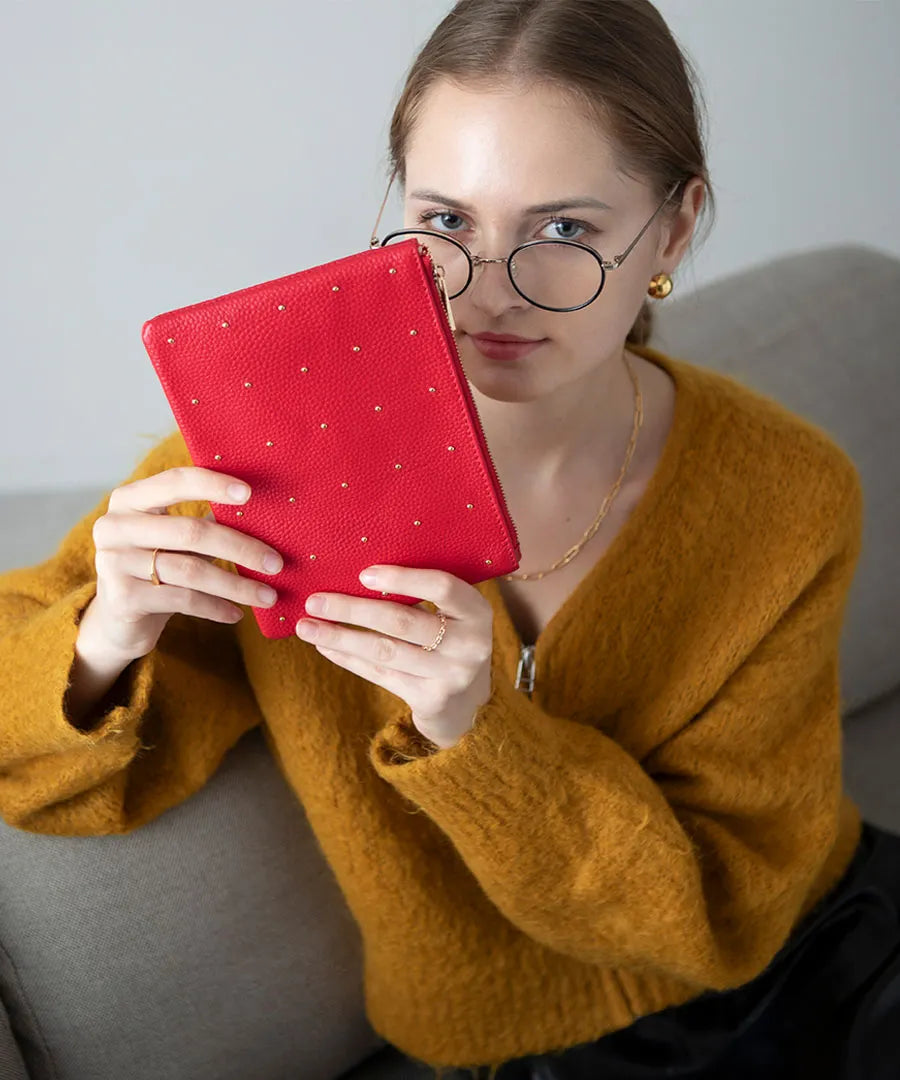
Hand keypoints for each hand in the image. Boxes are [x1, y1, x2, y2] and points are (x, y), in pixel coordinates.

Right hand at [87, 466, 284, 659]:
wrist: (119, 618)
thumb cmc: (157, 566)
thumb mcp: (175, 539)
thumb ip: (205, 521)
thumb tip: (263, 512)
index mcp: (129, 499)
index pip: (174, 481)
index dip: (213, 485)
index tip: (249, 493)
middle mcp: (114, 526)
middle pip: (191, 531)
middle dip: (240, 547)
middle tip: (276, 563)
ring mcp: (114, 562)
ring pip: (191, 570)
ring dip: (236, 585)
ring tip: (268, 596)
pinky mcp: (122, 598)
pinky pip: (183, 600)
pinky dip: (216, 607)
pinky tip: (237, 614)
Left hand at [295, 565, 493, 748]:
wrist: (466, 699)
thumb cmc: (450, 638)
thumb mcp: (453, 613)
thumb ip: (422, 594)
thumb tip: (357, 569)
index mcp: (477, 611)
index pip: (442, 587)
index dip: (402, 578)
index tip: (362, 574)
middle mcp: (470, 644)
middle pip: (403, 621)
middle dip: (353, 609)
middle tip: (315, 601)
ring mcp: (451, 675)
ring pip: (385, 651)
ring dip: (341, 636)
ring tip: (307, 626)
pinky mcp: (430, 699)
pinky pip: (380, 674)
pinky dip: (349, 659)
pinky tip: (325, 646)